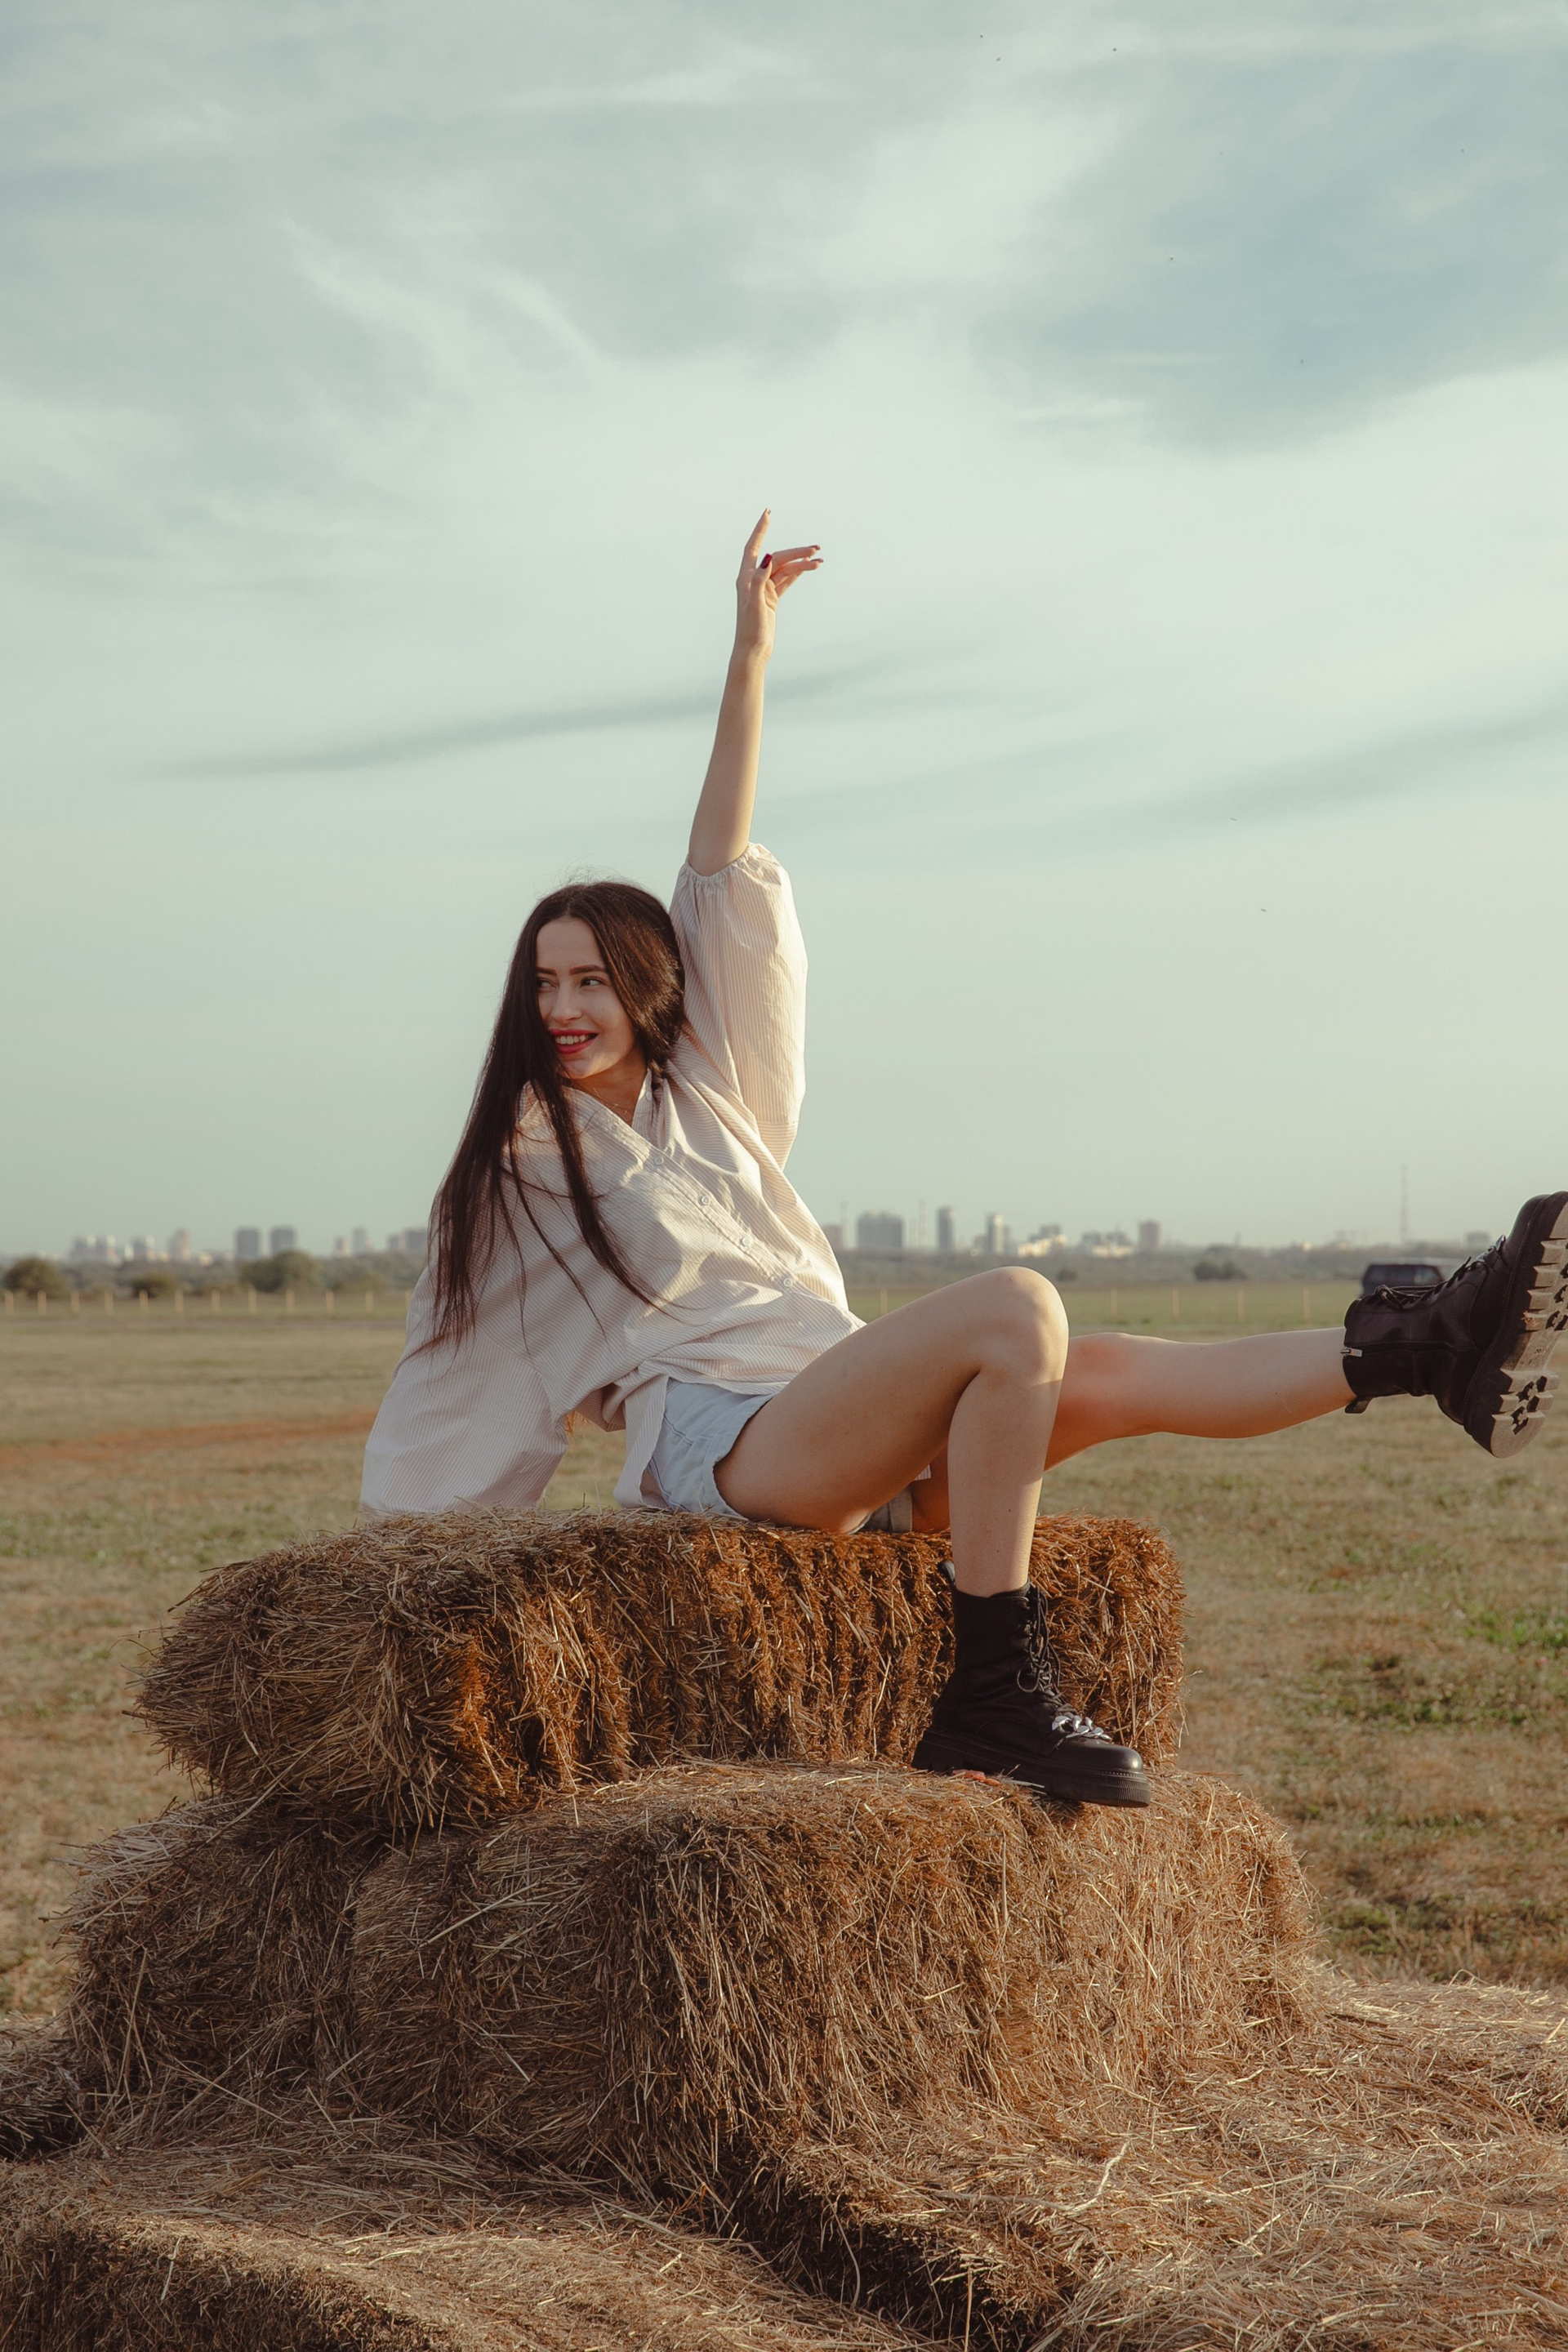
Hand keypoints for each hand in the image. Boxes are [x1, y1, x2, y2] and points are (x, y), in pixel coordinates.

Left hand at [732, 509, 821, 664]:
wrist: (753, 651)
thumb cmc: (751, 629)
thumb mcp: (755, 604)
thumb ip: (760, 579)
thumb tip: (769, 556)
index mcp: (746, 578)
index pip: (753, 547)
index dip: (760, 529)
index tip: (768, 513)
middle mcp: (754, 580)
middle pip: (778, 559)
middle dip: (796, 552)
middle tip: (815, 550)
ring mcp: (764, 589)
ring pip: (785, 570)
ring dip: (802, 564)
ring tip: (820, 561)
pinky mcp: (772, 599)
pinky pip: (787, 580)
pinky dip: (799, 574)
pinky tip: (811, 567)